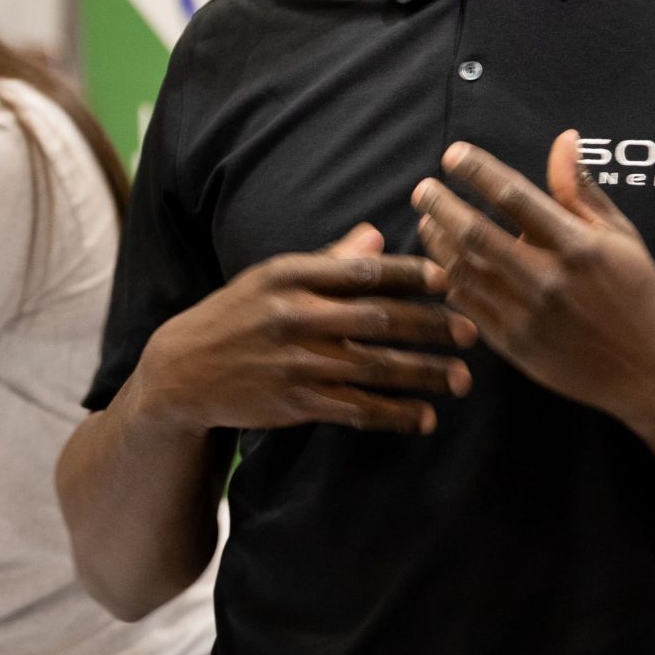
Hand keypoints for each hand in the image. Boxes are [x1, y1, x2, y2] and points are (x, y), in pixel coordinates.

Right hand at [135, 225, 473, 434]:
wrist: (182, 370)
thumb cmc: (236, 314)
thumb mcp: (273, 278)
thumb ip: (329, 260)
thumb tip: (378, 236)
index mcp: (289, 275)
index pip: (363, 271)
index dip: (411, 275)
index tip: (450, 280)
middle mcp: (293, 316)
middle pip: (377, 319)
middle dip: (430, 326)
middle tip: (471, 334)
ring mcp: (294, 362)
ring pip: (373, 368)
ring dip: (423, 375)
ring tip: (460, 379)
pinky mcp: (294, 402)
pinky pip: (355, 409)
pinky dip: (393, 415)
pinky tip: (424, 418)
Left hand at [411, 133, 654, 422]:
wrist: (647, 371)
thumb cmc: (637, 294)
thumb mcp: (621, 237)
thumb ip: (582, 191)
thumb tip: (563, 139)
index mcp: (579, 247)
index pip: (514, 196)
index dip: (478, 171)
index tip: (454, 154)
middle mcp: (549, 280)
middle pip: (475, 233)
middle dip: (440, 205)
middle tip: (423, 189)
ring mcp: (527, 315)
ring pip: (462, 269)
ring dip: (437, 240)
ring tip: (427, 219)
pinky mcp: (512, 344)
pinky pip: (465, 304)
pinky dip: (448, 278)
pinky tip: (441, 260)